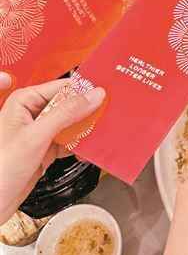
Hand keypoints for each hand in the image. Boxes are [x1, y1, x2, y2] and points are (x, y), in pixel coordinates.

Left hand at [0, 76, 104, 223]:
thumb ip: (66, 113)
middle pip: (70, 106)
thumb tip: (94, 95)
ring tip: (103, 133)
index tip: (107, 93)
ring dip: (87, 130)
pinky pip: (69, 142)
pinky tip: (90, 150)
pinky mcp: (45, 150)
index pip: (62, 88)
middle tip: (110, 114)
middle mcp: (32, 114)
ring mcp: (39, 133)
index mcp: (25, 101)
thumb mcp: (36, 136)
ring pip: (72, 125)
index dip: (85, 90)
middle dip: (88, 112)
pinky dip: (81, 146)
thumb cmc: (0, 167)